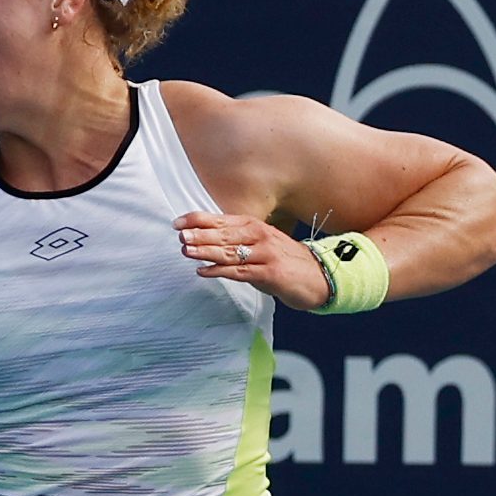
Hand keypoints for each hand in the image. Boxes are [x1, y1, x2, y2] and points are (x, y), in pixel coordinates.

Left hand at [173, 212, 330, 310]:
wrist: (318, 276)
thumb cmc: (282, 258)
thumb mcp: (259, 242)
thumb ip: (234, 238)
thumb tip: (200, 236)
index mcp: (253, 226)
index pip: (221, 220)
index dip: (198, 220)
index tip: (177, 223)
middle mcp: (259, 236)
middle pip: (224, 235)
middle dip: (200, 235)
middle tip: (180, 236)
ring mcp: (265, 255)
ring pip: (230, 252)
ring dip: (206, 252)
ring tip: (186, 251)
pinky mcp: (270, 273)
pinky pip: (240, 272)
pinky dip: (219, 272)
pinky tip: (203, 272)